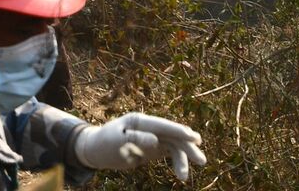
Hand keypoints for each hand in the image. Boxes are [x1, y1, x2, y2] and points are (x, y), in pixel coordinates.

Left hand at [73, 113, 204, 180]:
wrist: (98, 150)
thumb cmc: (105, 143)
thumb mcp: (117, 140)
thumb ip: (136, 138)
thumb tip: (156, 141)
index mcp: (139, 120)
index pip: (161, 125)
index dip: (177, 130)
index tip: (193, 137)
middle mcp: (149, 126)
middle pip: (172, 135)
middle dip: (187, 147)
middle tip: (201, 161)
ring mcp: (154, 136)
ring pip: (174, 145)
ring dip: (182, 159)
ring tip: (183, 177)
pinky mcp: (155, 147)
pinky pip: (171, 153)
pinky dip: (177, 161)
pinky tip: (181, 173)